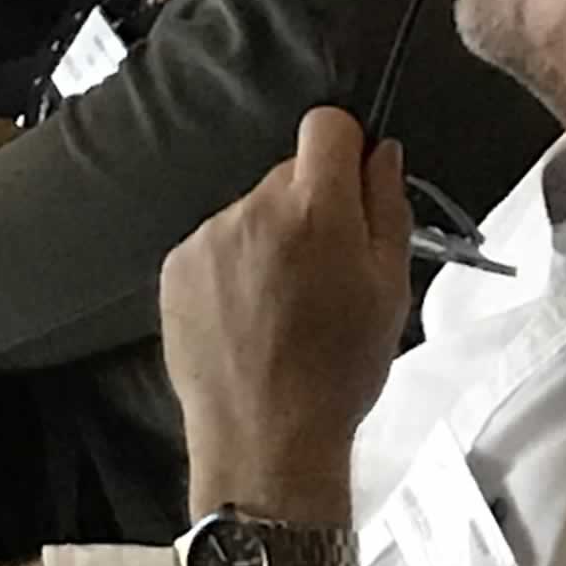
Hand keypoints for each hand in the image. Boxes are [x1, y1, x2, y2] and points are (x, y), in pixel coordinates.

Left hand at [162, 106, 410, 524]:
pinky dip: (233, 266)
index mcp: (315, 209)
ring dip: (269, 238)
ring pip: (251, 211)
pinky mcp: (176, 265)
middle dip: (309, 206)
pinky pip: (216, 243)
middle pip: (288, 174)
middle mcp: (253, 208)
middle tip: (324, 270)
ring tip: (283, 305)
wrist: (265, 440)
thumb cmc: (340, 370)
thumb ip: (386, 208)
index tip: (351, 188)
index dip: (344, 149)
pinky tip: (247, 316)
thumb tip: (379, 151)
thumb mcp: (390, 290)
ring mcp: (208, 236)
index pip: (325, 125)